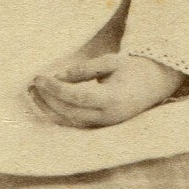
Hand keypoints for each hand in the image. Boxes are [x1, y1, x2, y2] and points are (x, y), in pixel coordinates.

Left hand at [29, 52, 184, 128]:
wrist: (156, 84)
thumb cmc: (133, 69)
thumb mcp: (111, 62)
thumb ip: (84, 70)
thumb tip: (58, 77)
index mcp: (114, 99)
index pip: (77, 97)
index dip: (56, 89)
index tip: (40, 78)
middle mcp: (109, 117)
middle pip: (70, 113)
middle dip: (48, 99)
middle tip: (33, 83)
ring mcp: (105, 125)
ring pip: (70, 122)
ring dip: (49, 108)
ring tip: (34, 92)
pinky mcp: (101, 127)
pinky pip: (75, 123)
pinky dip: (58, 114)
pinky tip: (45, 102)